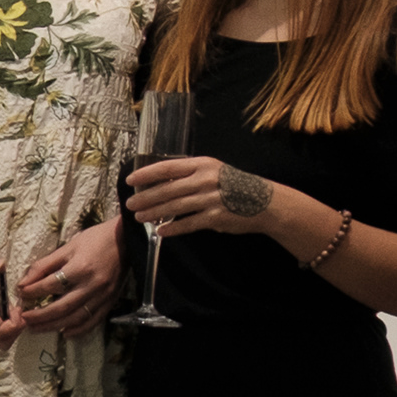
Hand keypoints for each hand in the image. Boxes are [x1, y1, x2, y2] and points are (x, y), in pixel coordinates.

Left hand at [16, 219, 122, 335]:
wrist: (126, 240)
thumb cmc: (95, 240)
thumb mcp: (68, 247)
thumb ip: (45, 265)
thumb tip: (24, 282)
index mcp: (80, 268)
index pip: (51, 285)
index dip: (33, 292)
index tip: (20, 294)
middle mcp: (92, 285)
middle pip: (62, 307)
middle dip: (40, 316)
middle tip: (24, 319)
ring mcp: (103, 296)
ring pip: (76, 317)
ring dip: (54, 326)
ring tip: (36, 329)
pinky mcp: (111, 301)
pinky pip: (94, 320)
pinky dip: (79, 330)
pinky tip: (65, 333)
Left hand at [125, 154, 281, 241]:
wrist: (267, 202)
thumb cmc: (235, 185)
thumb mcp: (214, 172)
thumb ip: (190, 176)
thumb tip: (159, 183)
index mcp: (203, 165)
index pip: (167, 168)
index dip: (146, 174)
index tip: (130, 180)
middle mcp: (205, 180)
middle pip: (167, 190)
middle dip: (145, 198)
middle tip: (129, 204)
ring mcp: (211, 199)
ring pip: (174, 207)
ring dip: (154, 213)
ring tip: (139, 217)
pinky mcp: (216, 217)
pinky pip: (188, 224)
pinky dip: (173, 228)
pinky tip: (161, 231)